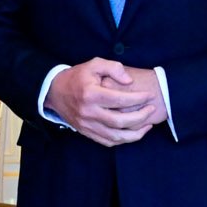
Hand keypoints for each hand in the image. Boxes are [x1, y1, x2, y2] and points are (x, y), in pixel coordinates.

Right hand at [47, 60, 164, 146]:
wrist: (54, 91)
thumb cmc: (77, 76)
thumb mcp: (94, 64)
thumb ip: (113, 68)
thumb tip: (129, 81)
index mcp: (91, 94)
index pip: (121, 100)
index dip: (139, 98)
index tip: (150, 95)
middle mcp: (89, 112)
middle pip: (120, 121)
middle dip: (141, 117)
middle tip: (152, 109)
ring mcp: (87, 125)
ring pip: (115, 136)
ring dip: (135, 134)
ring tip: (148, 125)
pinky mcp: (86, 132)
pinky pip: (107, 142)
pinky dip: (122, 140)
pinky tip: (133, 133)